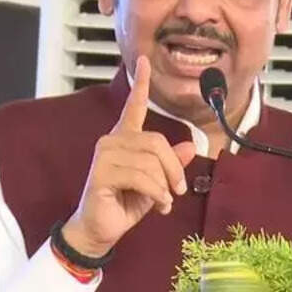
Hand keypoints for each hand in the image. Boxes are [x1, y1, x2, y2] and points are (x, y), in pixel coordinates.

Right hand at [62, 56, 195, 255]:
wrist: (101, 230)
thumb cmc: (126, 203)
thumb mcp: (156, 183)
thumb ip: (170, 164)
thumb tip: (190, 148)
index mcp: (125, 138)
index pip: (134, 106)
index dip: (141, 84)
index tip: (144, 61)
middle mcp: (112, 141)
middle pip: (157, 142)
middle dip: (173, 168)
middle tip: (178, 190)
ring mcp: (104, 155)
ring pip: (150, 161)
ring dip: (165, 186)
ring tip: (164, 202)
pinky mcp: (100, 173)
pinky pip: (141, 176)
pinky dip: (156, 193)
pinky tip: (158, 205)